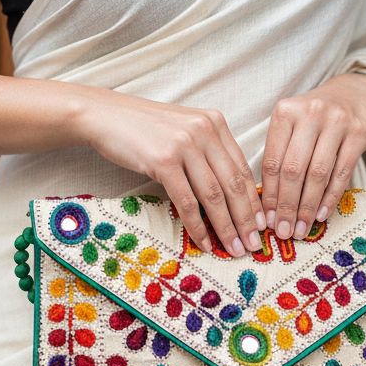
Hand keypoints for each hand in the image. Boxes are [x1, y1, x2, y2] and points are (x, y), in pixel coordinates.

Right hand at [79, 89, 264, 256]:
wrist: (104, 116)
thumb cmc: (143, 129)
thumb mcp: (183, 131)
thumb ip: (207, 153)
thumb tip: (228, 194)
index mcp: (215, 122)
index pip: (242, 167)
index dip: (254, 200)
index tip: (261, 224)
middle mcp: (204, 130)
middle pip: (234, 183)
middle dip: (246, 219)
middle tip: (254, 245)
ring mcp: (184, 145)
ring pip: (214, 196)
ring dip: (227, 227)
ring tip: (234, 249)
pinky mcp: (164, 161)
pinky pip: (187, 201)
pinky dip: (198, 226)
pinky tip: (205, 242)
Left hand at [259, 71, 365, 239]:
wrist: (356, 94)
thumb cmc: (315, 118)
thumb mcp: (292, 125)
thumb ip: (280, 155)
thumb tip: (266, 205)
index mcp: (285, 112)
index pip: (273, 161)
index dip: (269, 194)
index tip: (266, 220)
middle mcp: (310, 113)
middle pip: (294, 169)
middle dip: (287, 205)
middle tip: (283, 231)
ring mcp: (337, 121)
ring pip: (318, 173)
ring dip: (307, 206)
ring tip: (301, 228)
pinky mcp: (360, 132)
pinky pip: (342, 172)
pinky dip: (330, 197)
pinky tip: (321, 215)